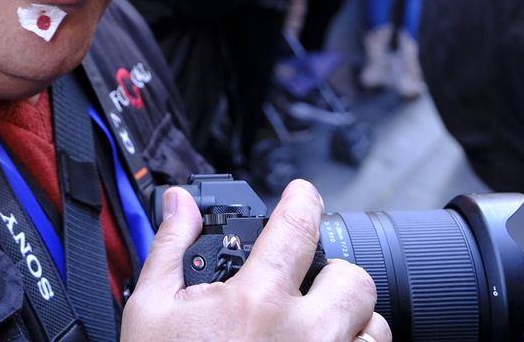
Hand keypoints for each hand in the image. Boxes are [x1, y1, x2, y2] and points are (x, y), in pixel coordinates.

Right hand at [122, 181, 386, 341]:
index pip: (298, 226)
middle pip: (354, 278)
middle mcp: (305, 332)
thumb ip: (171, 248)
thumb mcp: (151, 310)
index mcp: (256, 299)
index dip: (304, 199)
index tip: (303, 195)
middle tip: (304, 287)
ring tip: (315, 330)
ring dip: (349, 322)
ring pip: (373, 327)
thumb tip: (180, 203)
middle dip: (331, 276)